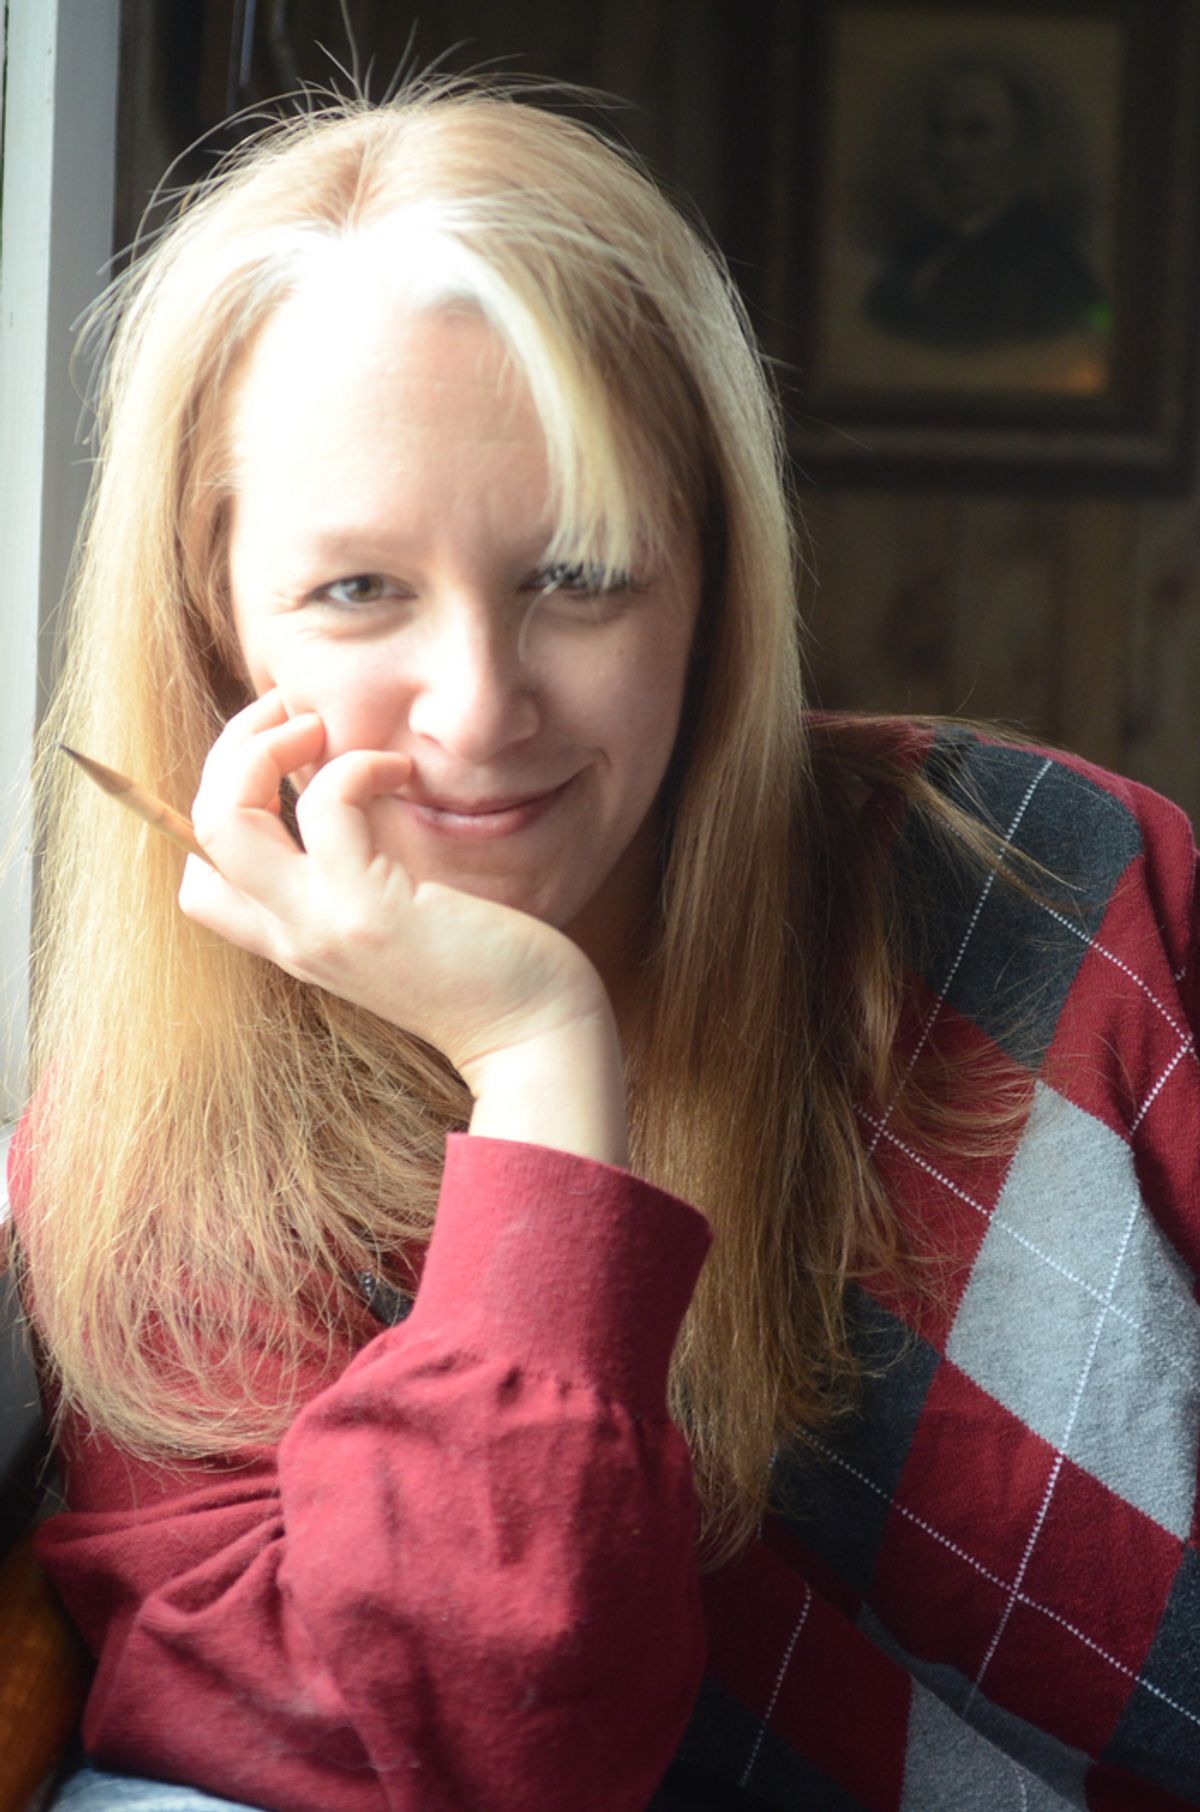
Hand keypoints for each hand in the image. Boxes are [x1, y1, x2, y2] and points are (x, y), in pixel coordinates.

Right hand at [178, 693, 627, 1162]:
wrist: (533, 1035)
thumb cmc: (485, 971)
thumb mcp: (398, 924)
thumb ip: (359, 882)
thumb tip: (349, 806)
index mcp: (295, 938)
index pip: (200, 875)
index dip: (220, 801)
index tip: (282, 762)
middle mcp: (294, 934)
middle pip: (199, 828)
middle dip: (230, 750)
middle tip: (291, 715)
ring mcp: (324, 924)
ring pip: (226, 818)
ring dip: (264, 747)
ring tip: (321, 728)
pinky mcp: (372, 910)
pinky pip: (327, 807)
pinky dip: (355, 766)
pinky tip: (400, 770)